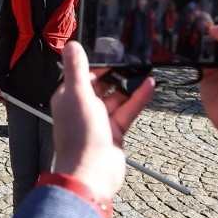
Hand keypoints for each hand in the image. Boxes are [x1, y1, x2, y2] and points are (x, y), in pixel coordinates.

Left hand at [51, 42, 155, 199]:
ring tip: (145, 68)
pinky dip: (138, 99)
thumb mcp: (78, 96)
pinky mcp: (114, 131)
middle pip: (101, 85)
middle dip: (116, 73)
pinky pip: (127, 110)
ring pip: (117, 97)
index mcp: (68, 97)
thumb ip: (76, 69)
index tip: (114, 50)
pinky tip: (149, 85)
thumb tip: (71, 45)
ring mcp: (99, 120)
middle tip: (134, 57)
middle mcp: (82, 107)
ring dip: (129, 85)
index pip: (82, 74)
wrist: (92, 173)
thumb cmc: (80, 135)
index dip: (97, 63)